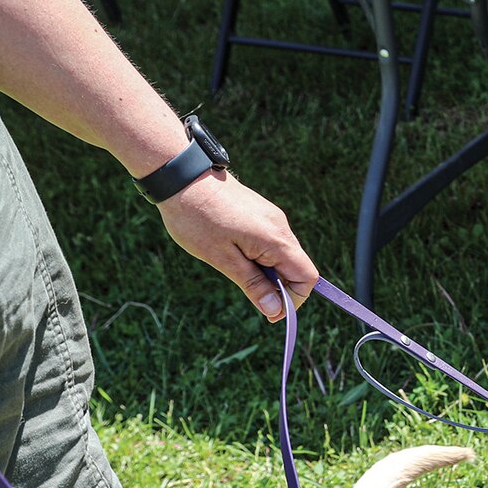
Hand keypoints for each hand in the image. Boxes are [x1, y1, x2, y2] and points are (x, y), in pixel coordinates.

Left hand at [155, 170, 318, 319]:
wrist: (181, 176)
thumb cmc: (197, 218)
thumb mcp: (222, 258)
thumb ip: (252, 284)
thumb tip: (275, 310)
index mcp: (276, 240)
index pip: (306, 277)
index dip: (293, 300)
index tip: (269, 312)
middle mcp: (281, 227)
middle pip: (296, 268)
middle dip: (278, 287)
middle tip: (247, 291)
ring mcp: (272, 218)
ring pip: (282, 255)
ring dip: (267, 271)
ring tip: (234, 268)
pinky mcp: (261, 213)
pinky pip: (271, 242)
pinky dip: (260, 256)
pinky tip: (233, 252)